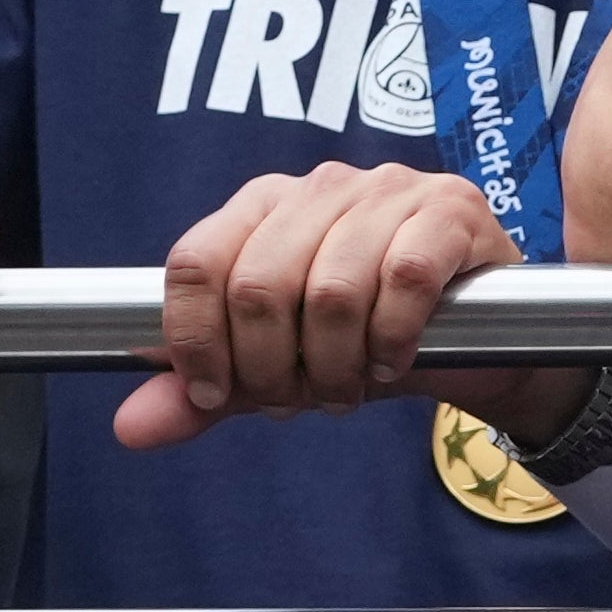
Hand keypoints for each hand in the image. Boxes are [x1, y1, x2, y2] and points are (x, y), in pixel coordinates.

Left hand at [119, 161, 588, 452]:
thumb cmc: (366, 340)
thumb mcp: (278, 368)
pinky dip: (390, 338)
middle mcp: (320, 184)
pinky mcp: (451, 210)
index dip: (196, 341)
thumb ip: (208, 393)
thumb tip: (131, 427)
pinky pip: (405, 277)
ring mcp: (389, 190)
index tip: (217, 394)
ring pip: (330, 288)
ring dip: (332, 365)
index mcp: (262, 205)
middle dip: (268, 368)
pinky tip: (392, 362)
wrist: (480, 342)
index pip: (196, 262)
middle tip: (295, 402)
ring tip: (344, 390)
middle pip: (257, 283)